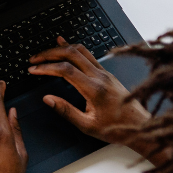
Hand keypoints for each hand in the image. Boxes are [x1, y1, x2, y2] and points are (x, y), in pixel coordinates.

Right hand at [28, 37, 151, 151]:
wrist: (140, 126)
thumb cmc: (116, 128)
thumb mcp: (87, 125)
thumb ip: (66, 111)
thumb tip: (48, 99)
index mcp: (94, 89)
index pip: (66, 70)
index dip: (46, 67)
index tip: (33, 69)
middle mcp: (100, 77)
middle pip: (71, 54)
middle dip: (49, 54)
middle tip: (34, 59)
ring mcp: (105, 73)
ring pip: (81, 51)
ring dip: (61, 49)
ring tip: (45, 52)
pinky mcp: (107, 73)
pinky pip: (88, 55)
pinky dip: (73, 49)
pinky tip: (65, 45)